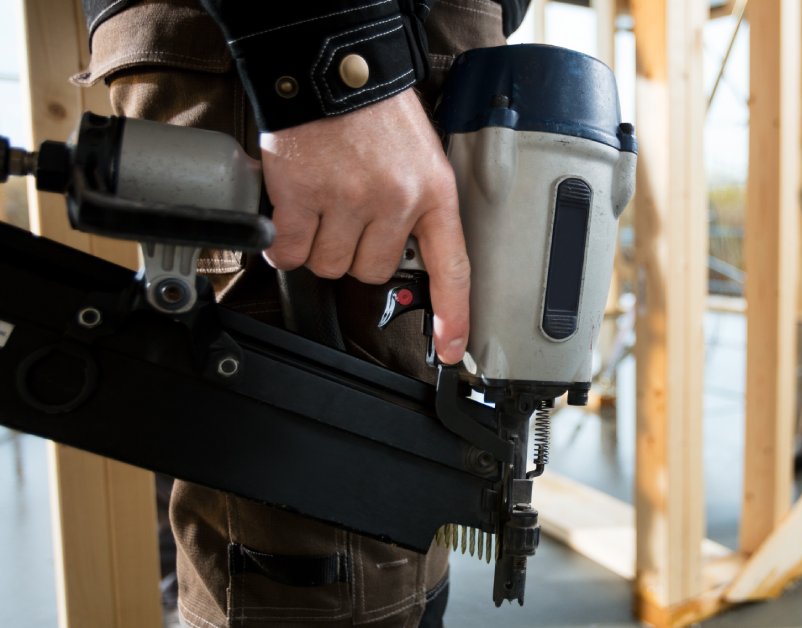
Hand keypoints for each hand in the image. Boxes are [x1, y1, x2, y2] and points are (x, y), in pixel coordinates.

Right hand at [259, 90, 468, 363]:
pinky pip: (290, 252)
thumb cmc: (374, 111)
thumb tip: (400, 255)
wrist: (331, 66)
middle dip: (355, 250)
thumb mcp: (419, 156)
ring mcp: (349, 201)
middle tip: (348, 211)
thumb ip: (415, 206)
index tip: (449, 348)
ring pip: (330, 265)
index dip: (453, 315)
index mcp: (434, 192)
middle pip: (372, 271)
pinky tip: (291, 210)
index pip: (452, 267)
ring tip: (321, 200)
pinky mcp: (303, 197)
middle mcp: (397, 200)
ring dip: (319, 244)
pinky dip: (284, 241)